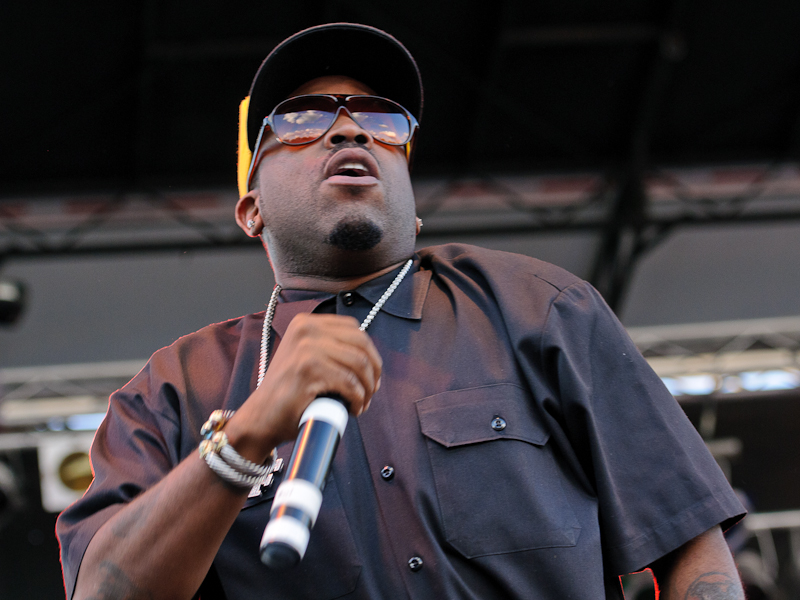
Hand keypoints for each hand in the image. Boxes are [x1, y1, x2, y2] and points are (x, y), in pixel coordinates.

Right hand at [225, 313, 381, 461]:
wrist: (262, 416)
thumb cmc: (289, 392)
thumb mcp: (307, 357)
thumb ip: (330, 348)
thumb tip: (369, 357)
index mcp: (306, 322)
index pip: (354, 328)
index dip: (370, 353)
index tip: (371, 375)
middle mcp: (306, 328)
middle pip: (361, 343)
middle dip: (373, 370)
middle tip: (371, 391)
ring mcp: (306, 347)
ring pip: (359, 363)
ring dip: (367, 388)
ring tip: (362, 402)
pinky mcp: (309, 369)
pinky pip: (350, 383)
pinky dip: (358, 399)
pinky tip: (354, 409)